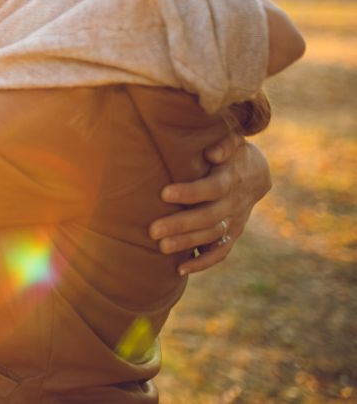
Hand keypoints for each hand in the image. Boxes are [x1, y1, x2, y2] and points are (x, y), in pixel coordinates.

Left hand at [148, 134, 271, 274]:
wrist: (256, 173)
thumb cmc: (231, 151)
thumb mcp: (233, 140)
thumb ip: (225, 143)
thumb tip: (213, 152)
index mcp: (232, 178)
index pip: (212, 188)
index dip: (190, 193)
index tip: (164, 194)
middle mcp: (234, 203)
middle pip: (208, 217)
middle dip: (180, 225)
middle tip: (153, 230)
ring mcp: (234, 221)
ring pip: (211, 237)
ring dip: (187, 243)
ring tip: (160, 248)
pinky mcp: (231, 234)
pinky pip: (220, 252)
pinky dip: (202, 263)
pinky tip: (180, 269)